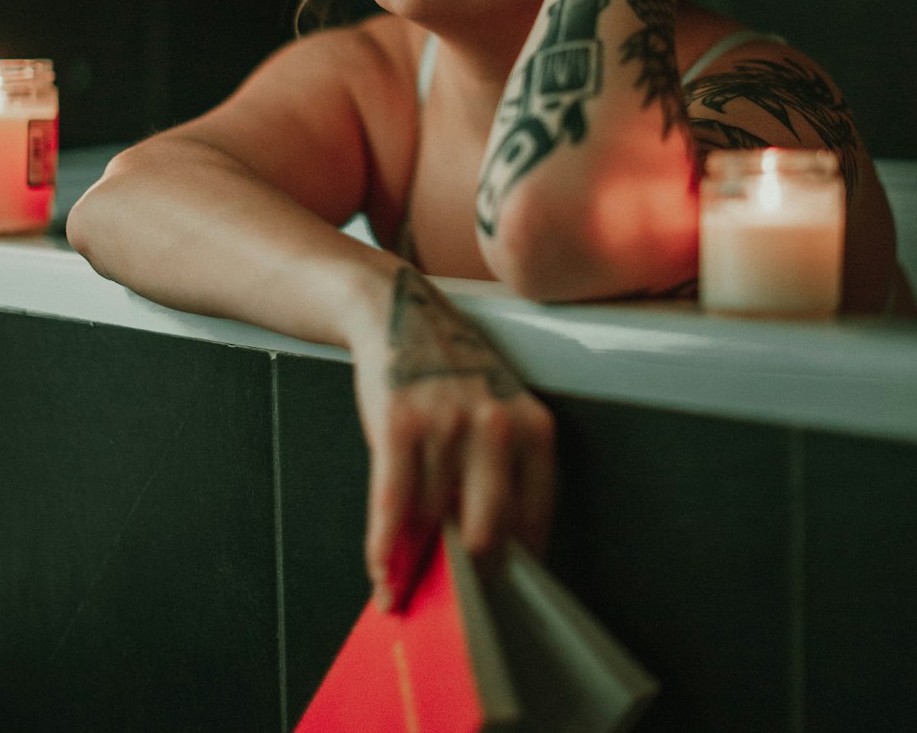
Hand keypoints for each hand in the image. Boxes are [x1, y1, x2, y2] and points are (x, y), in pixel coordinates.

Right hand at [353, 266, 554, 610]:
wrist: (401, 313)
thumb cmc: (452, 373)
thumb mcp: (499, 412)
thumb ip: (503, 475)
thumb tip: (489, 556)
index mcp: (534, 429)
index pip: (532, 524)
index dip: (511, 570)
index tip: (495, 597)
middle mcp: (497, 427)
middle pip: (486, 535)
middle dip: (467, 579)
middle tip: (452, 604)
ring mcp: (447, 424)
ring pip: (432, 523)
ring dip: (414, 565)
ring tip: (403, 587)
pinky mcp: (400, 423)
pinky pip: (393, 505)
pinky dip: (384, 548)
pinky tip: (382, 572)